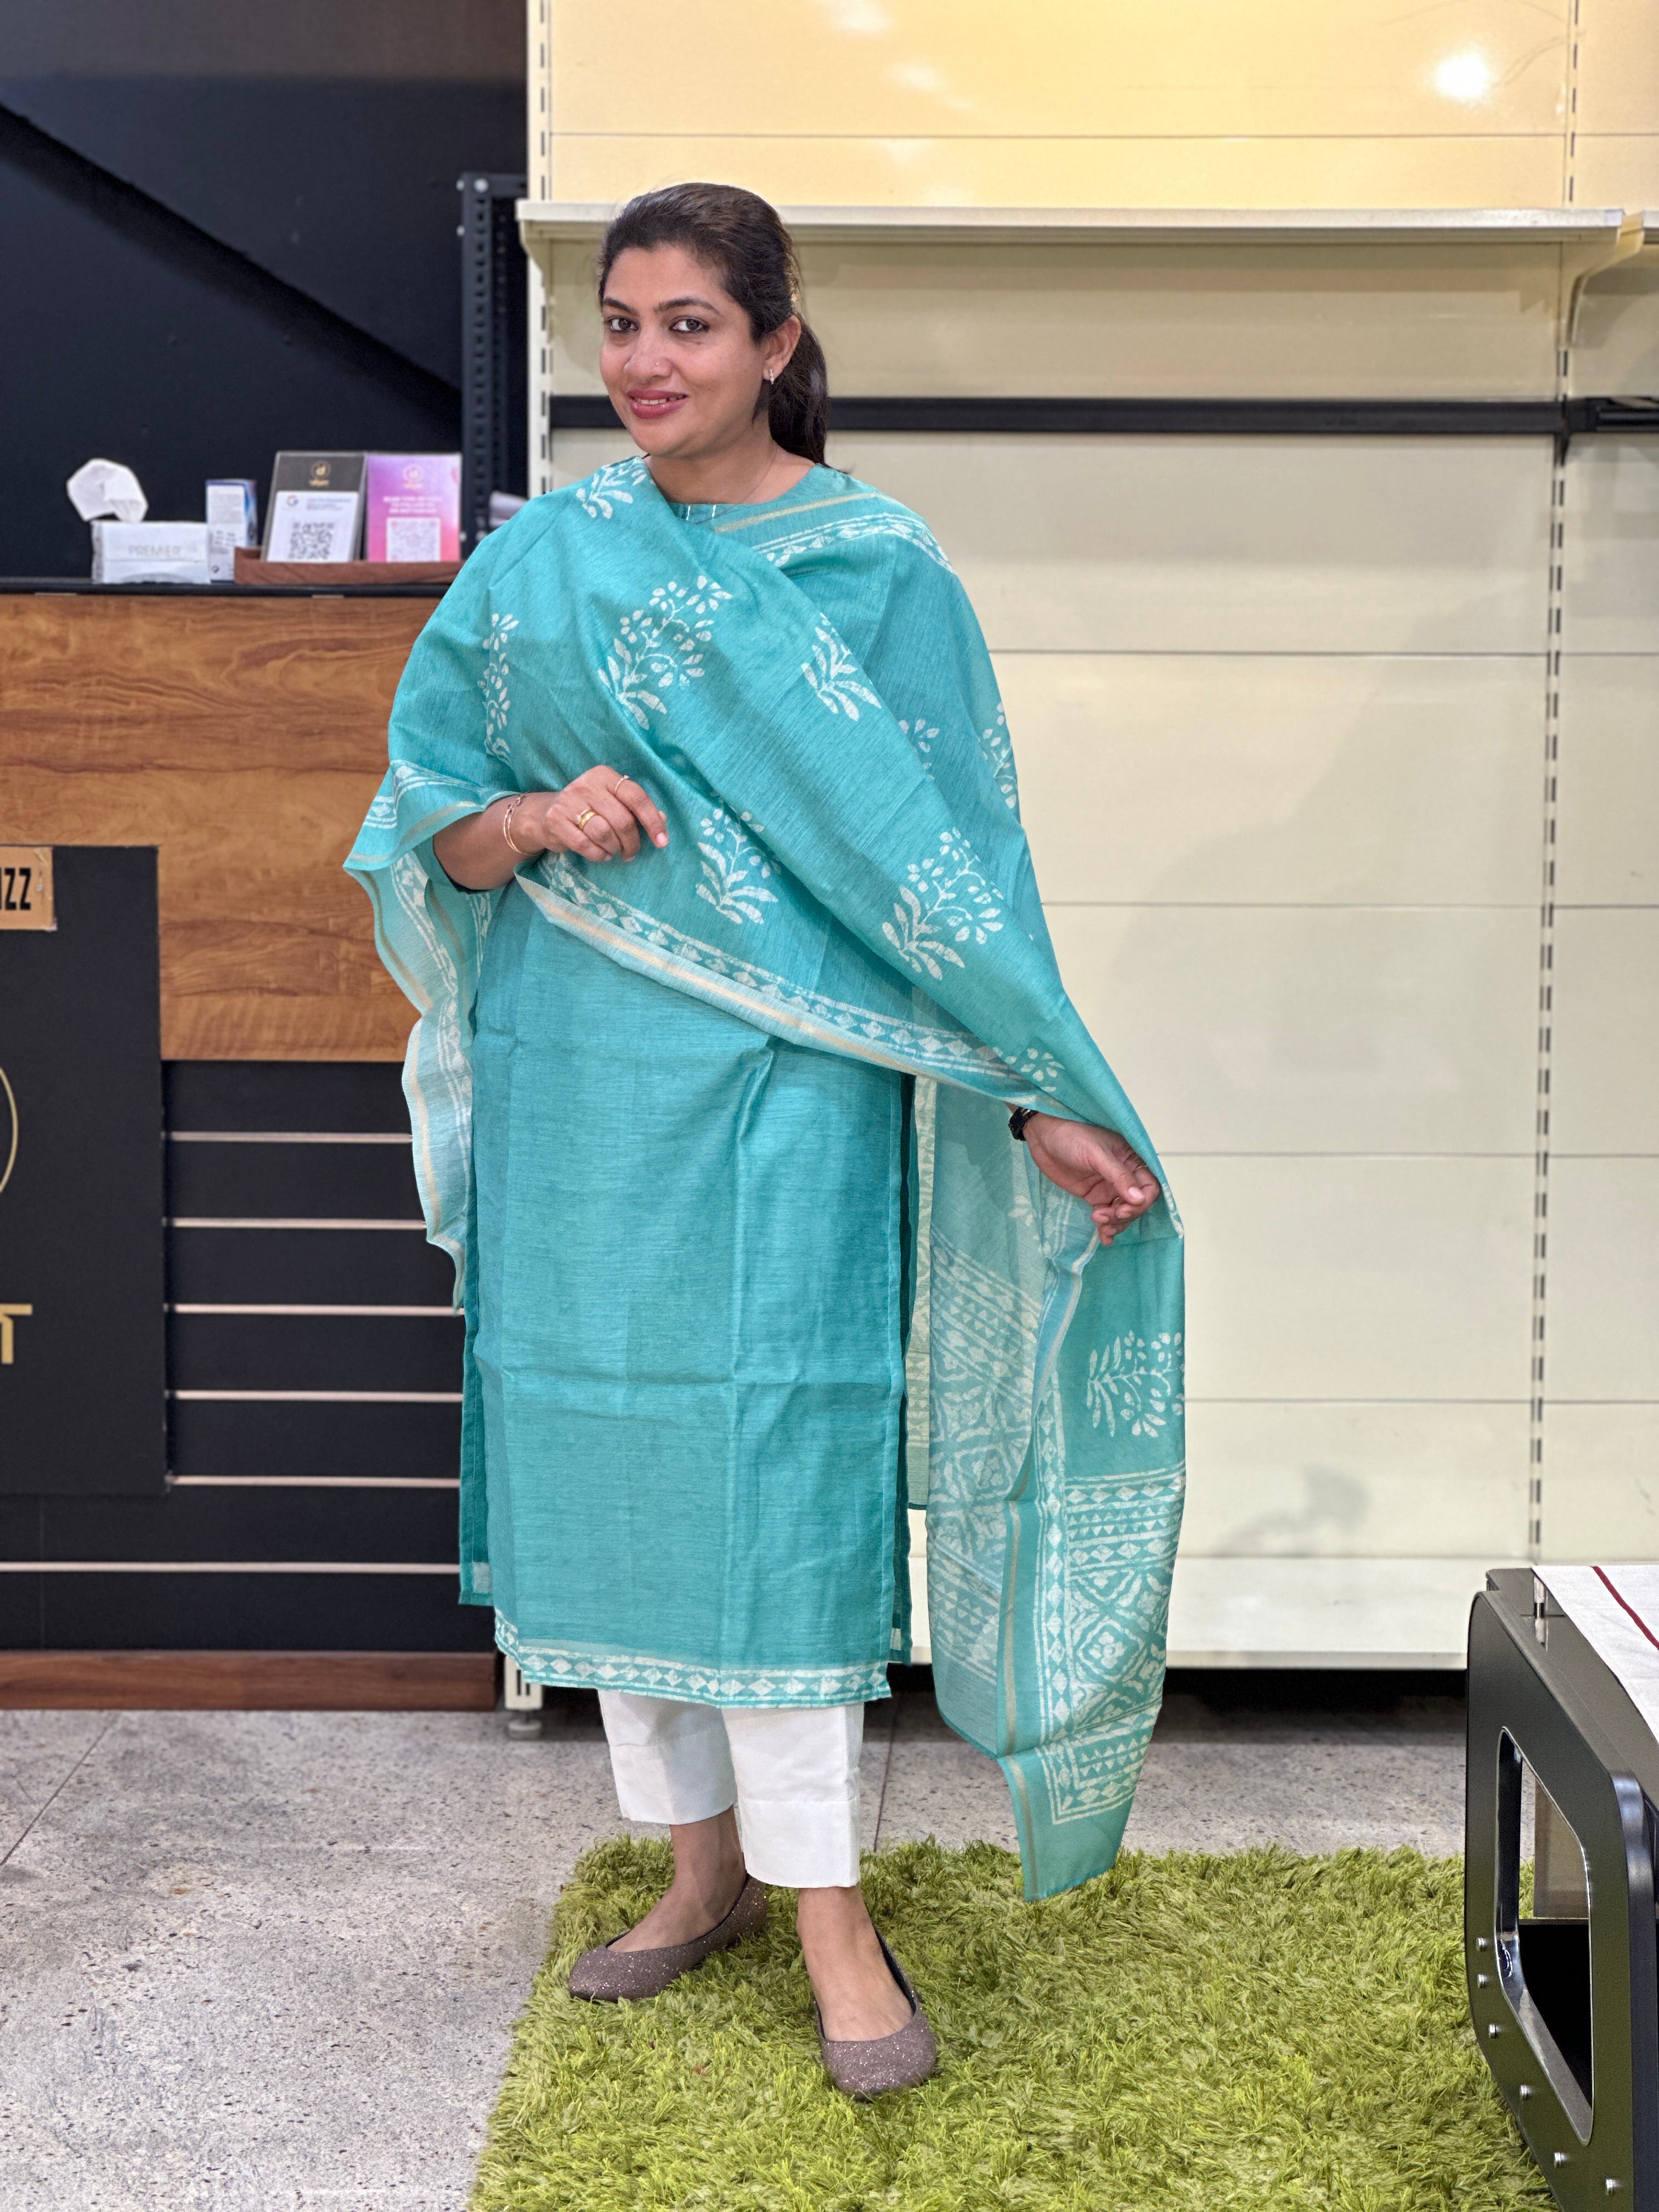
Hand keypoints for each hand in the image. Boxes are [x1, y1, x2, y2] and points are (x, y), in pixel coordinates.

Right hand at [521, 767, 668, 862]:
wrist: (545, 814)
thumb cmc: (589, 810)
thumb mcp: (613, 803)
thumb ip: (637, 810)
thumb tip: (663, 820)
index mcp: (605, 776)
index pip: (636, 797)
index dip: (652, 822)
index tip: (662, 842)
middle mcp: (586, 784)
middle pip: (622, 820)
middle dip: (632, 842)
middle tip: (631, 853)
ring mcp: (569, 800)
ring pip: (604, 833)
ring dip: (614, 848)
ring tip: (613, 851)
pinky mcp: (555, 819)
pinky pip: (585, 844)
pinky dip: (597, 854)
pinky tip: (600, 854)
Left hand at [1022, 1115, 1159, 1244]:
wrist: (1043, 1137)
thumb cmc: (1071, 1136)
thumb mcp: (1096, 1153)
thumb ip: (1118, 1176)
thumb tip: (1138, 1198)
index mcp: (1130, 1160)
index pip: (1149, 1186)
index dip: (1141, 1202)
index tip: (1123, 1209)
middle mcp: (1123, 1175)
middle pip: (1136, 1204)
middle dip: (1125, 1215)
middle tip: (1105, 1217)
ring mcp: (1108, 1187)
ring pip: (1122, 1212)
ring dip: (1115, 1223)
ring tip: (1099, 1223)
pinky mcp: (1094, 1196)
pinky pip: (1106, 1215)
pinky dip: (1107, 1227)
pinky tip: (1104, 1238)